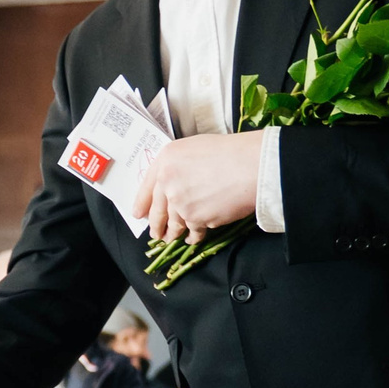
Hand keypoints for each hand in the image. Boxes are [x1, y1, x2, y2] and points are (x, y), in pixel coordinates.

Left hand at [129, 131, 264, 242]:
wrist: (251, 165)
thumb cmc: (229, 152)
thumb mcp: (194, 148)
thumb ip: (178, 166)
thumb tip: (173, 183)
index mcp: (165, 161)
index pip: (147, 186)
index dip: (142, 203)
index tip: (138, 214)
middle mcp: (167, 182)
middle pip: (157, 210)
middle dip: (156, 225)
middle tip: (155, 234)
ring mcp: (180, 203)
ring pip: (174, 224)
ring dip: (173, 234)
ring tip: (171, 239)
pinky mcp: (196, 219)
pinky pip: (192, 232)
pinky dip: (193, 237)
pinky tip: (192, 239)